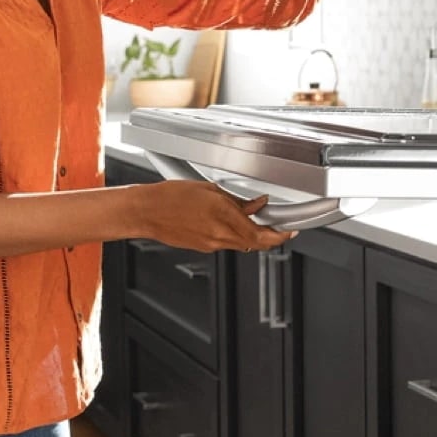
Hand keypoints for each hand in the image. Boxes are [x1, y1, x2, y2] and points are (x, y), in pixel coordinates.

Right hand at [126, 181, 296, 252]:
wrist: (147, 212)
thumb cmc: (170, 196)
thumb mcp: (210, 189)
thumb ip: (237, 199)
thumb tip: (256, 204)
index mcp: (223, 216)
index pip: (262, 234)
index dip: (280, 235)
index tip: (289, 230)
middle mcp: (219, 235)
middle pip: (256, 244)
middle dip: (271, 236)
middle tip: (279, 227)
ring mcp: (211, 244)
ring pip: (243, 244)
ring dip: (253, 235)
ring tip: (253, 219)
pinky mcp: (204, 247)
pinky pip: (227, 243)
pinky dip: (235, 234)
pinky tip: (229, 222)